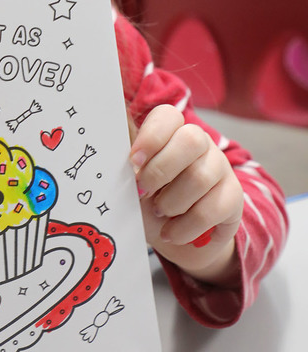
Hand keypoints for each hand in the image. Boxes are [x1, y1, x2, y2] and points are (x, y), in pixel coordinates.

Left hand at [129, 106, 242, 283]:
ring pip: (200, 177)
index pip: (168, 116)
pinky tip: (172, 232)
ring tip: (159, 213)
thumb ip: (128, 167)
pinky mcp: (234, 196)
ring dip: (171, 202)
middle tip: (142, 192)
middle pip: (190, 140)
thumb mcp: (132, 183)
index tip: (133, 162)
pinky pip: (212, 209)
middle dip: (160, 170)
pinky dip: (185, 227)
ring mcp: (220, 167)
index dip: (151, 137)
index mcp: (171, 131)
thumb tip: (116, 155)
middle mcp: (200, 143)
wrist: (175, 235)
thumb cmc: (149, 201)